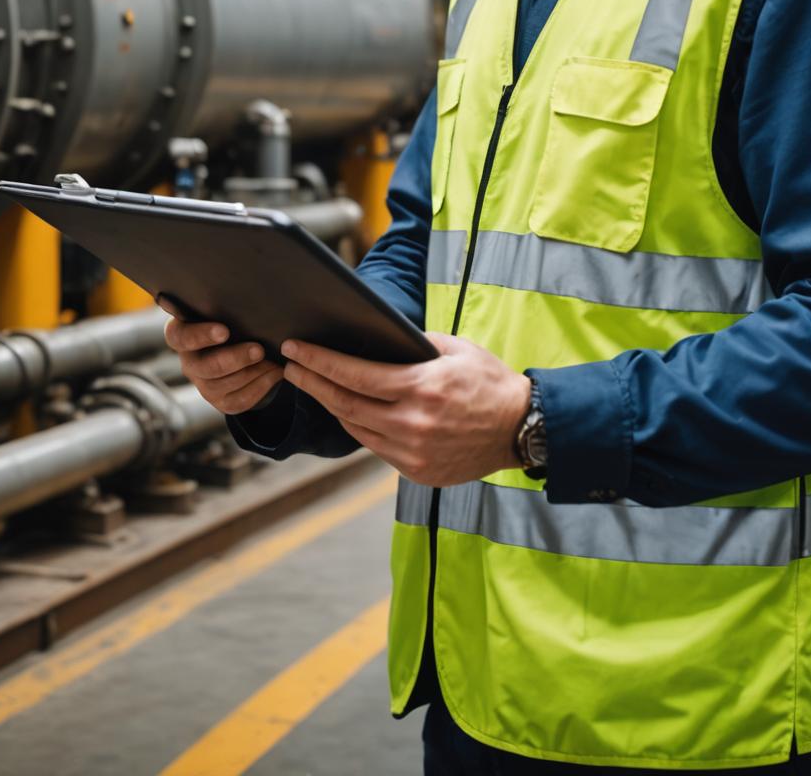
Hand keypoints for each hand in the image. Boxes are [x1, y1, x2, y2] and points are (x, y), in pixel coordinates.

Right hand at [162, 311, 283, 415]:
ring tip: (273, 360)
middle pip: (206, 367)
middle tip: (259, 349)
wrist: (242, 344)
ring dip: (251, 373)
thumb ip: (224, 303)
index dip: (201, 335)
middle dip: (235, 359)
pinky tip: (275, 373)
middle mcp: (189, 362)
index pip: (182, 337)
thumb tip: (246, 287)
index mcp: (182, 335)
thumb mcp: (222, 309)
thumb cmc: (230, 318)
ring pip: (224, 386)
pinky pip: (239, 400)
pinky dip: (259, 387)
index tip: (224, 331)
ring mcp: (203, 385)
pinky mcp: (220, 401)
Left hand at [280, 333, 531, 486]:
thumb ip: (417, 343)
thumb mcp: (457, 349)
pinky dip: (358, 427)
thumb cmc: (490, 382)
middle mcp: (414, 424)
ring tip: (313, 386)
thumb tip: (380, 337)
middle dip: (313, 383)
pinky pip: (376, 447)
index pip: (355, 375)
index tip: (295, 350)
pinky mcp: (417, 472)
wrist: (521, 429)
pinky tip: (348, 411)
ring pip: (356, 429)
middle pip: (345, 404)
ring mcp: (414, 452)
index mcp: (423, 388)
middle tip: (289, 367)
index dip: (320, 362)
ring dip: (331, 406)